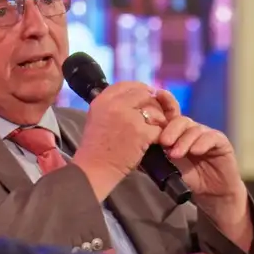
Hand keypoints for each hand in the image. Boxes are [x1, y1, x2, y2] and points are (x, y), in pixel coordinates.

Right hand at [71, 81, 163, 199]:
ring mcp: (129, 117)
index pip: (127, 85)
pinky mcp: (141, 132)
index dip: (139, 90)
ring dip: (158, 121)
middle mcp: (115, 104)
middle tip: (153, 117)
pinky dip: (159, 136)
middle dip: (152, 105)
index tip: (145, 98)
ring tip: (154, 131)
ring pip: (154, 110)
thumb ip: (112, 106)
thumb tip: (134, 97)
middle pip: (144, 95)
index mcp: (102, 100)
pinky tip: (154, 142)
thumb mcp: (97, 117)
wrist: (94, 168)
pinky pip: (158, 128)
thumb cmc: (96, 148)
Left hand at [150, 90, 244, 200]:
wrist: (210, 193)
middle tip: (163, 142)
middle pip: (181, 120)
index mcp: (178, 132)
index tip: (155, 95)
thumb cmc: (187, 178)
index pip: (170, 113)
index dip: (164, 102)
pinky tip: (195, 151)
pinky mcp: (221, 142)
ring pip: (195, 129)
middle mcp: (192, 129)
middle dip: (171, 129)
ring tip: (175, 154)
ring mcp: (207, 134)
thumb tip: (132, 148)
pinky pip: (211, 137)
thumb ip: (152, 155)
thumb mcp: (165, 166)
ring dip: (184, 141)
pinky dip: (202, 143)